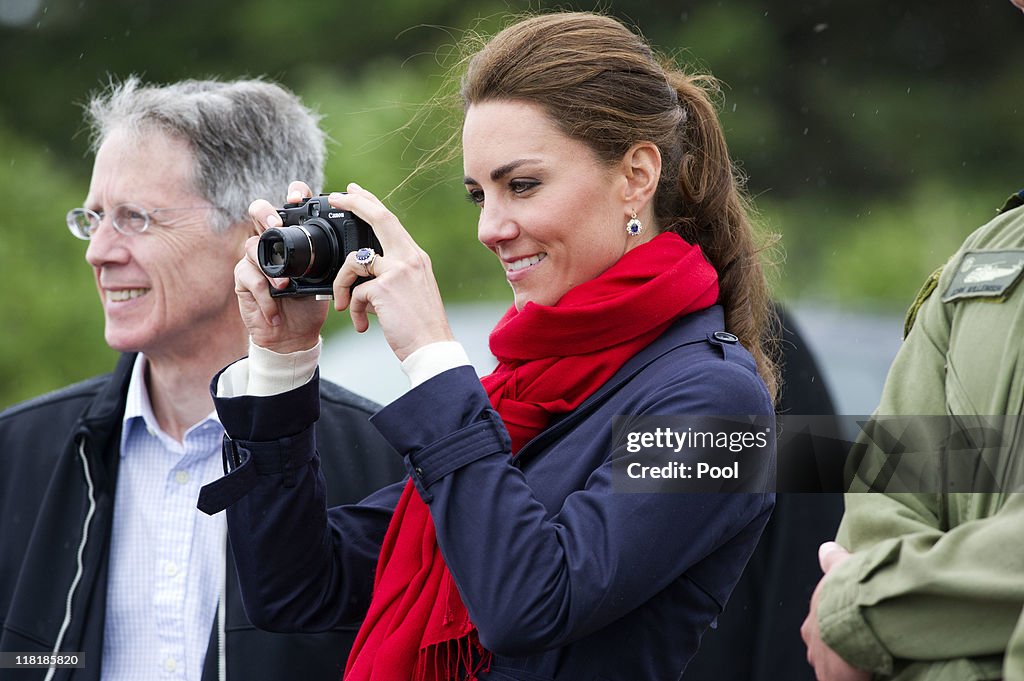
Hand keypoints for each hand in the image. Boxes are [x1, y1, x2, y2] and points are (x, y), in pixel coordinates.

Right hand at [238, 182, 329, 352]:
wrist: (294, 335)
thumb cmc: (311, 304)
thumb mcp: (327, 280)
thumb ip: (334, 261)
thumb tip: (356, 248)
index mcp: (293, 237)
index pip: (290, 206)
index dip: (292, 194)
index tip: (299, 198)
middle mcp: (271, 242)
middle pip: (258, 211)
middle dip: (265, 212)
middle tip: (276, 224)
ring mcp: (254, 259)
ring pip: (252, 246)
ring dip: (270, 269)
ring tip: (284, 286)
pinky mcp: (243, 280)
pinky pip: (250, 278)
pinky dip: (265, 296)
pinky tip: (275, 309)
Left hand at [327, 182, 454, 361]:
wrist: (432, 348)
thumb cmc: (420, 326)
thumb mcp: (410, 292)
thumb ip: (391, 277)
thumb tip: (363, 278)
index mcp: (416, 258)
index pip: (391, 221)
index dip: (370, 203)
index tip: (353, 191)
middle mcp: (410, 258)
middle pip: (379, 218)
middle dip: (354, 203)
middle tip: (335, 197)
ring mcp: (398, 271)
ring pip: (354, 261)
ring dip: (342, 284)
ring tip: (344, 304)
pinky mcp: (384, 288)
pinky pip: (355, 292)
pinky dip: (354, 310)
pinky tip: (363, 324)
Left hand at [800, 542, 870, 680]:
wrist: (848, 618)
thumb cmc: (845, 594)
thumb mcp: (840, 569)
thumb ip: (833, 561)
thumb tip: (827, 548)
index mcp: (813, 623)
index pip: (821, 630)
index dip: (834, 630)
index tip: (848, 631)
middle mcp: (814, 646)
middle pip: (825, 652)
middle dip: (838, 652)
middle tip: (858, 650)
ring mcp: (823, 665)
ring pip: (833, 670)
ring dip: (847, 667)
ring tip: (865, 664)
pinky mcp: (835, 680)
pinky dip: (855, 679)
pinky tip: (870, 675)